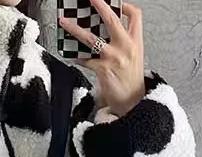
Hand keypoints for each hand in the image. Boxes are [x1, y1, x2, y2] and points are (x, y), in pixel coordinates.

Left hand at [58, 0, 145, 116]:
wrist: (132, 101)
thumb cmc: (131, 80)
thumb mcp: (134, 56)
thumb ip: (124, 42)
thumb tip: (107, 31)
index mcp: (136, 41)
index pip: (135, 15)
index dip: (126, 5)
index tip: (115, 1)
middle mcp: (126, 47)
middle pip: (112, 20)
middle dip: (100, 5)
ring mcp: (114, 58)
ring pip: (92, 38)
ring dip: (75, 29)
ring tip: (64, 22)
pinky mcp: (103, 70)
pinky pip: (85, 60)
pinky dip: (76, 56)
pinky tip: (70, 54)